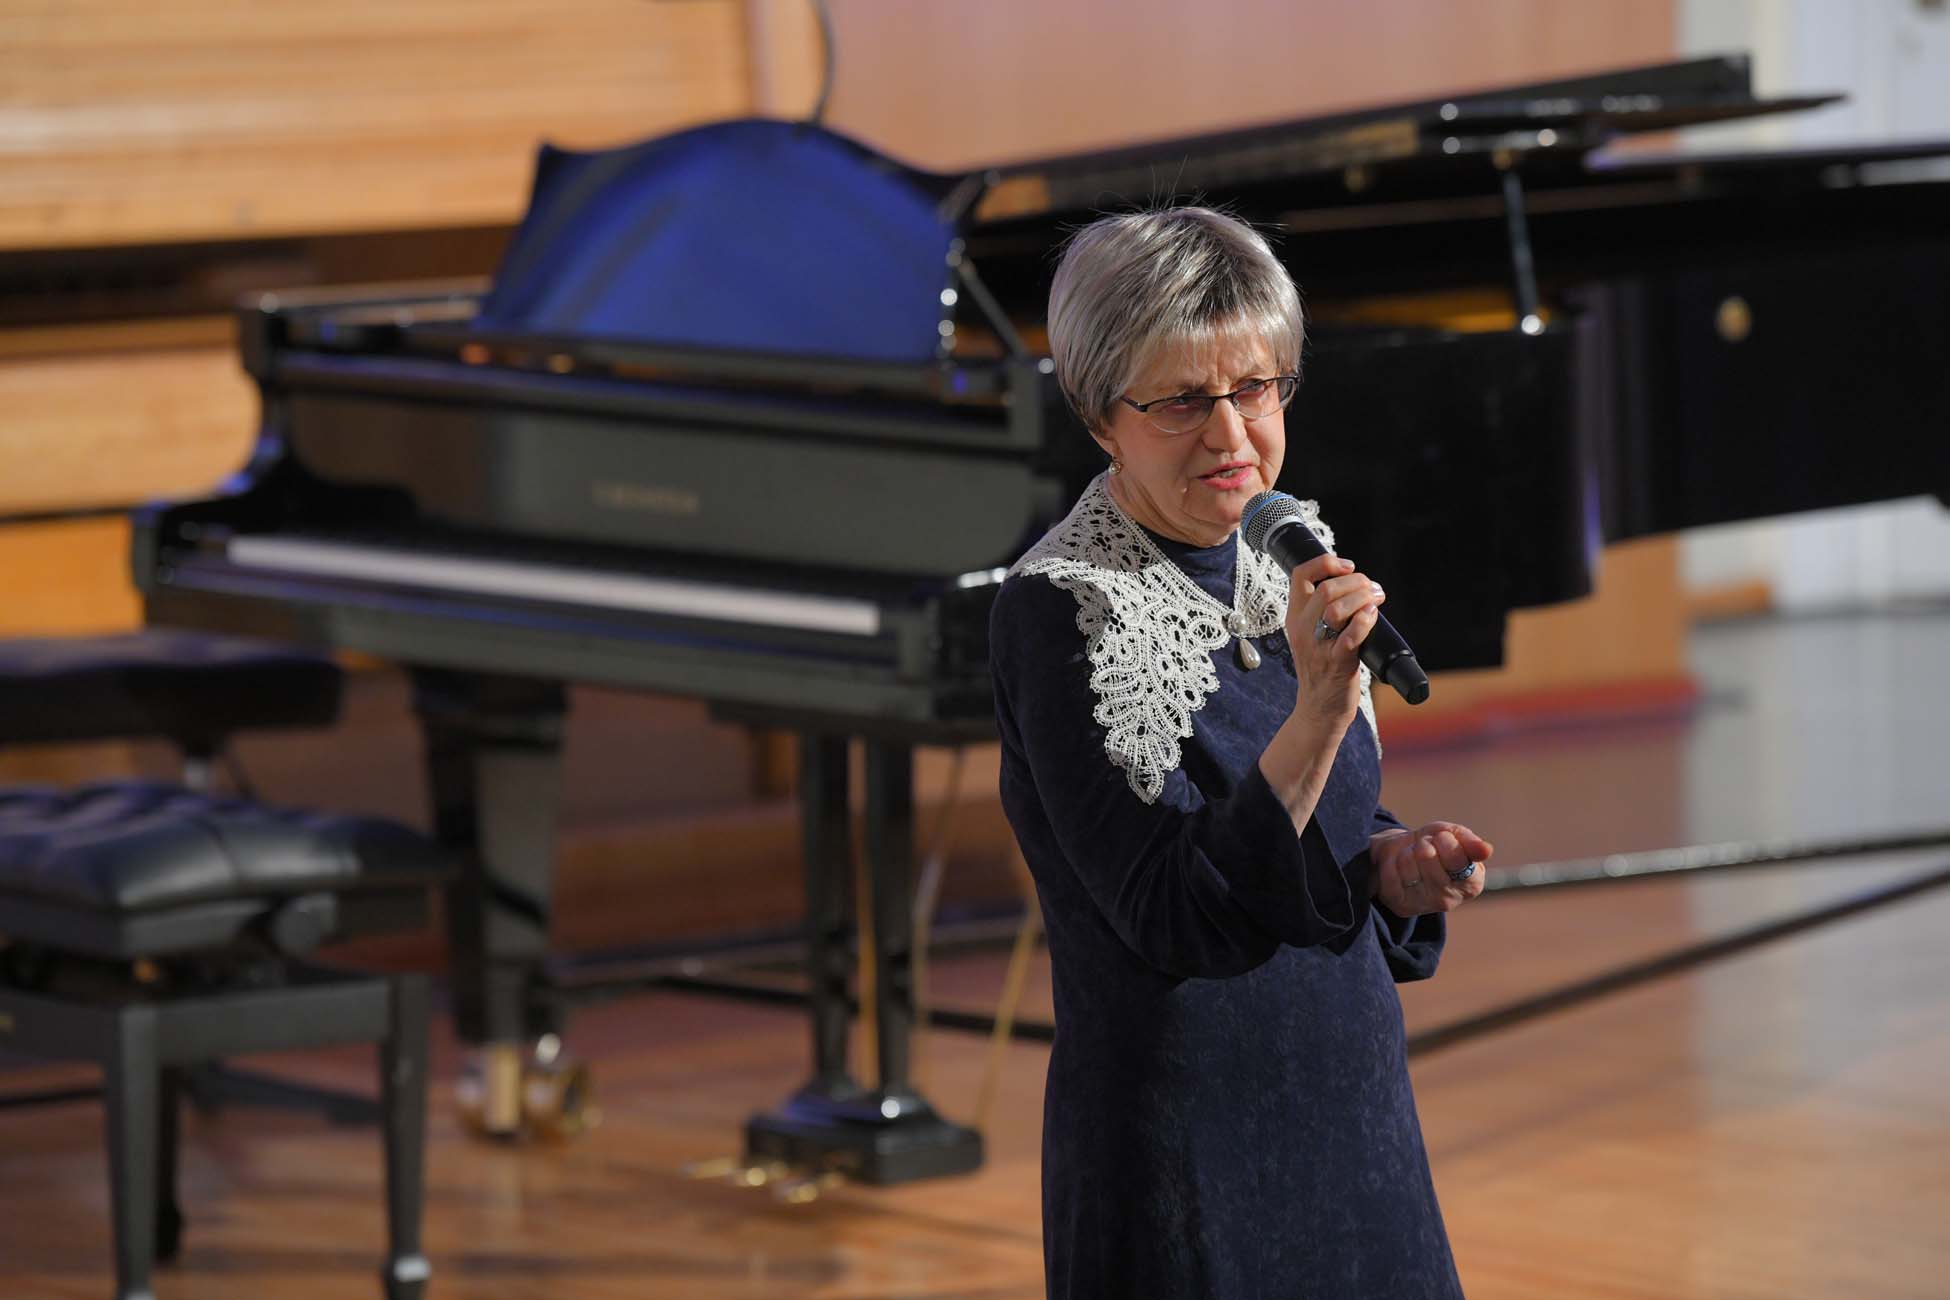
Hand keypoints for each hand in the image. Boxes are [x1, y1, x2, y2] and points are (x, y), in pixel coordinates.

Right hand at [1281, 553, 1385, 733]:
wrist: (1319, 710)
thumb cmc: (1322, 669)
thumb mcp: (1312, 635)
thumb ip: (1326, 610)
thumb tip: (1357, 584)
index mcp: (1295, 617)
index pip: (1300, 575)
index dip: (1325, 562)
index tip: (1347, 566)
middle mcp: (1303, 629)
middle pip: (1326, 589)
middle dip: (1357, 581)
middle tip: (1374, 588)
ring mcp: (1318, 647)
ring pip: (1336, 608)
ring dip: (1363, 597)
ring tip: (1377, 600)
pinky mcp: (1337, 663)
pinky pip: (1350, 636)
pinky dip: (1365, 620)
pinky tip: (1373, 616)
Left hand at [1370, 822, 1491, 916]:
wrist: (1402, 853)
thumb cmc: (1434, 845)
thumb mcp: (1453, 835)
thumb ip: (1471, 843)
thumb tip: (1487, 850)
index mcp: (1471, 884)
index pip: (1457, 856)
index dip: (1445, 839)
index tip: (1443, 839)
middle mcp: (1449, 901)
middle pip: (1427, 856)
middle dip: (1424, 843)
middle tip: (1425, 848)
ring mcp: (1423, 905)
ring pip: (1407, 861)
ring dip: (1407, 852)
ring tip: (1412, 857)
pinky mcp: (1400, 906)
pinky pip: (1390, 873)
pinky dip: (1391, 861)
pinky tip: (1398, 868)